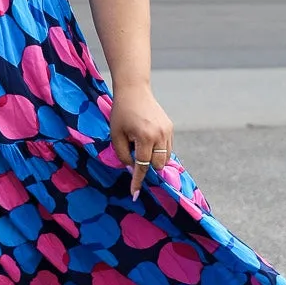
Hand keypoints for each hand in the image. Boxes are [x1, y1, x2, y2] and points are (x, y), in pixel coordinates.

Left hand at [109, 84, 174, 198]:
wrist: (134, 90)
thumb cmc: (121, 112)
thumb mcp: (116, 135)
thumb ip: (122, 155)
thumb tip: (132, 169)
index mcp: (145, 137)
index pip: (142, 166)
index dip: (138, 181)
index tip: (135, 194)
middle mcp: (160, 135)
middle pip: (158, 165)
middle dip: (147, 167)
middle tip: (134, 155)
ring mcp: (167, 131)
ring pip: (165, 158)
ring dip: (153, 159)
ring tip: (140, 146)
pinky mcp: (170, 127)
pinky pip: (167, 147)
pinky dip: (158, 150)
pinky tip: (147, 141)